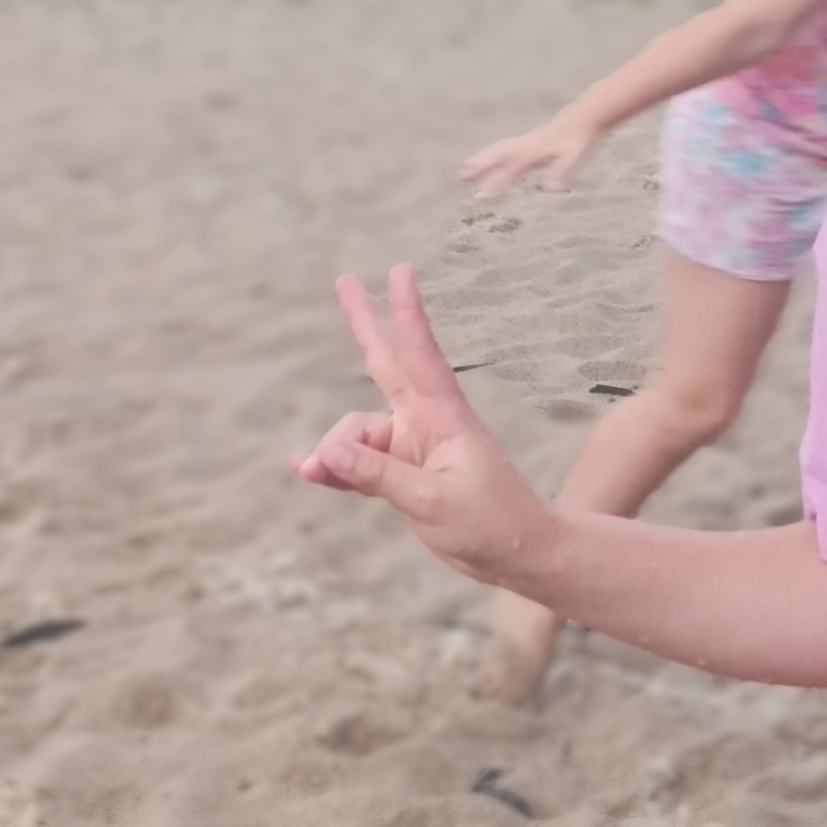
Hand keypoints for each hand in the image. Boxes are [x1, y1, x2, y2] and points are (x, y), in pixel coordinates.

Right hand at [292, 266, 556, 587]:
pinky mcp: (403, 475)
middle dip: (363, 323)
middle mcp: (424, 423)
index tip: (400, 271)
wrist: (518, 556)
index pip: (419, 354)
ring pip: (354, 436)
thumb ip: (377, 475)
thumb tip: (325, 452)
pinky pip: (357, 463)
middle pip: (384, 364)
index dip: (406, 313)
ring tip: (313, 474)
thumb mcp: (431, 501)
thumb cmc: (492, 523)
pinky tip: (308, 472)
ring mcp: (412, 448)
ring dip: (332, 453)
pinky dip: (335, 468)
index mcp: (442, 417)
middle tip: (344, 279)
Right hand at [460, 109, 599, 192]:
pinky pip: (506, 148)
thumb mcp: (575, 157)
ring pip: (499, 150)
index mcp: (535, 151)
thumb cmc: (580, 139)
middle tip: (462, 177)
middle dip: (480, 165)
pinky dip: (493, 154)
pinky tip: (488, 160)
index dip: (498, 182)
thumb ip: (562, 172)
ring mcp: (526, 142)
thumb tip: (553, 190)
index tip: (483, 196)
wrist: (585, 117)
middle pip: (498, 154)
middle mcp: (526, 145)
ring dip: (482, 159)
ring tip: (465, 170)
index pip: (512, 169)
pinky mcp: (530, 142)